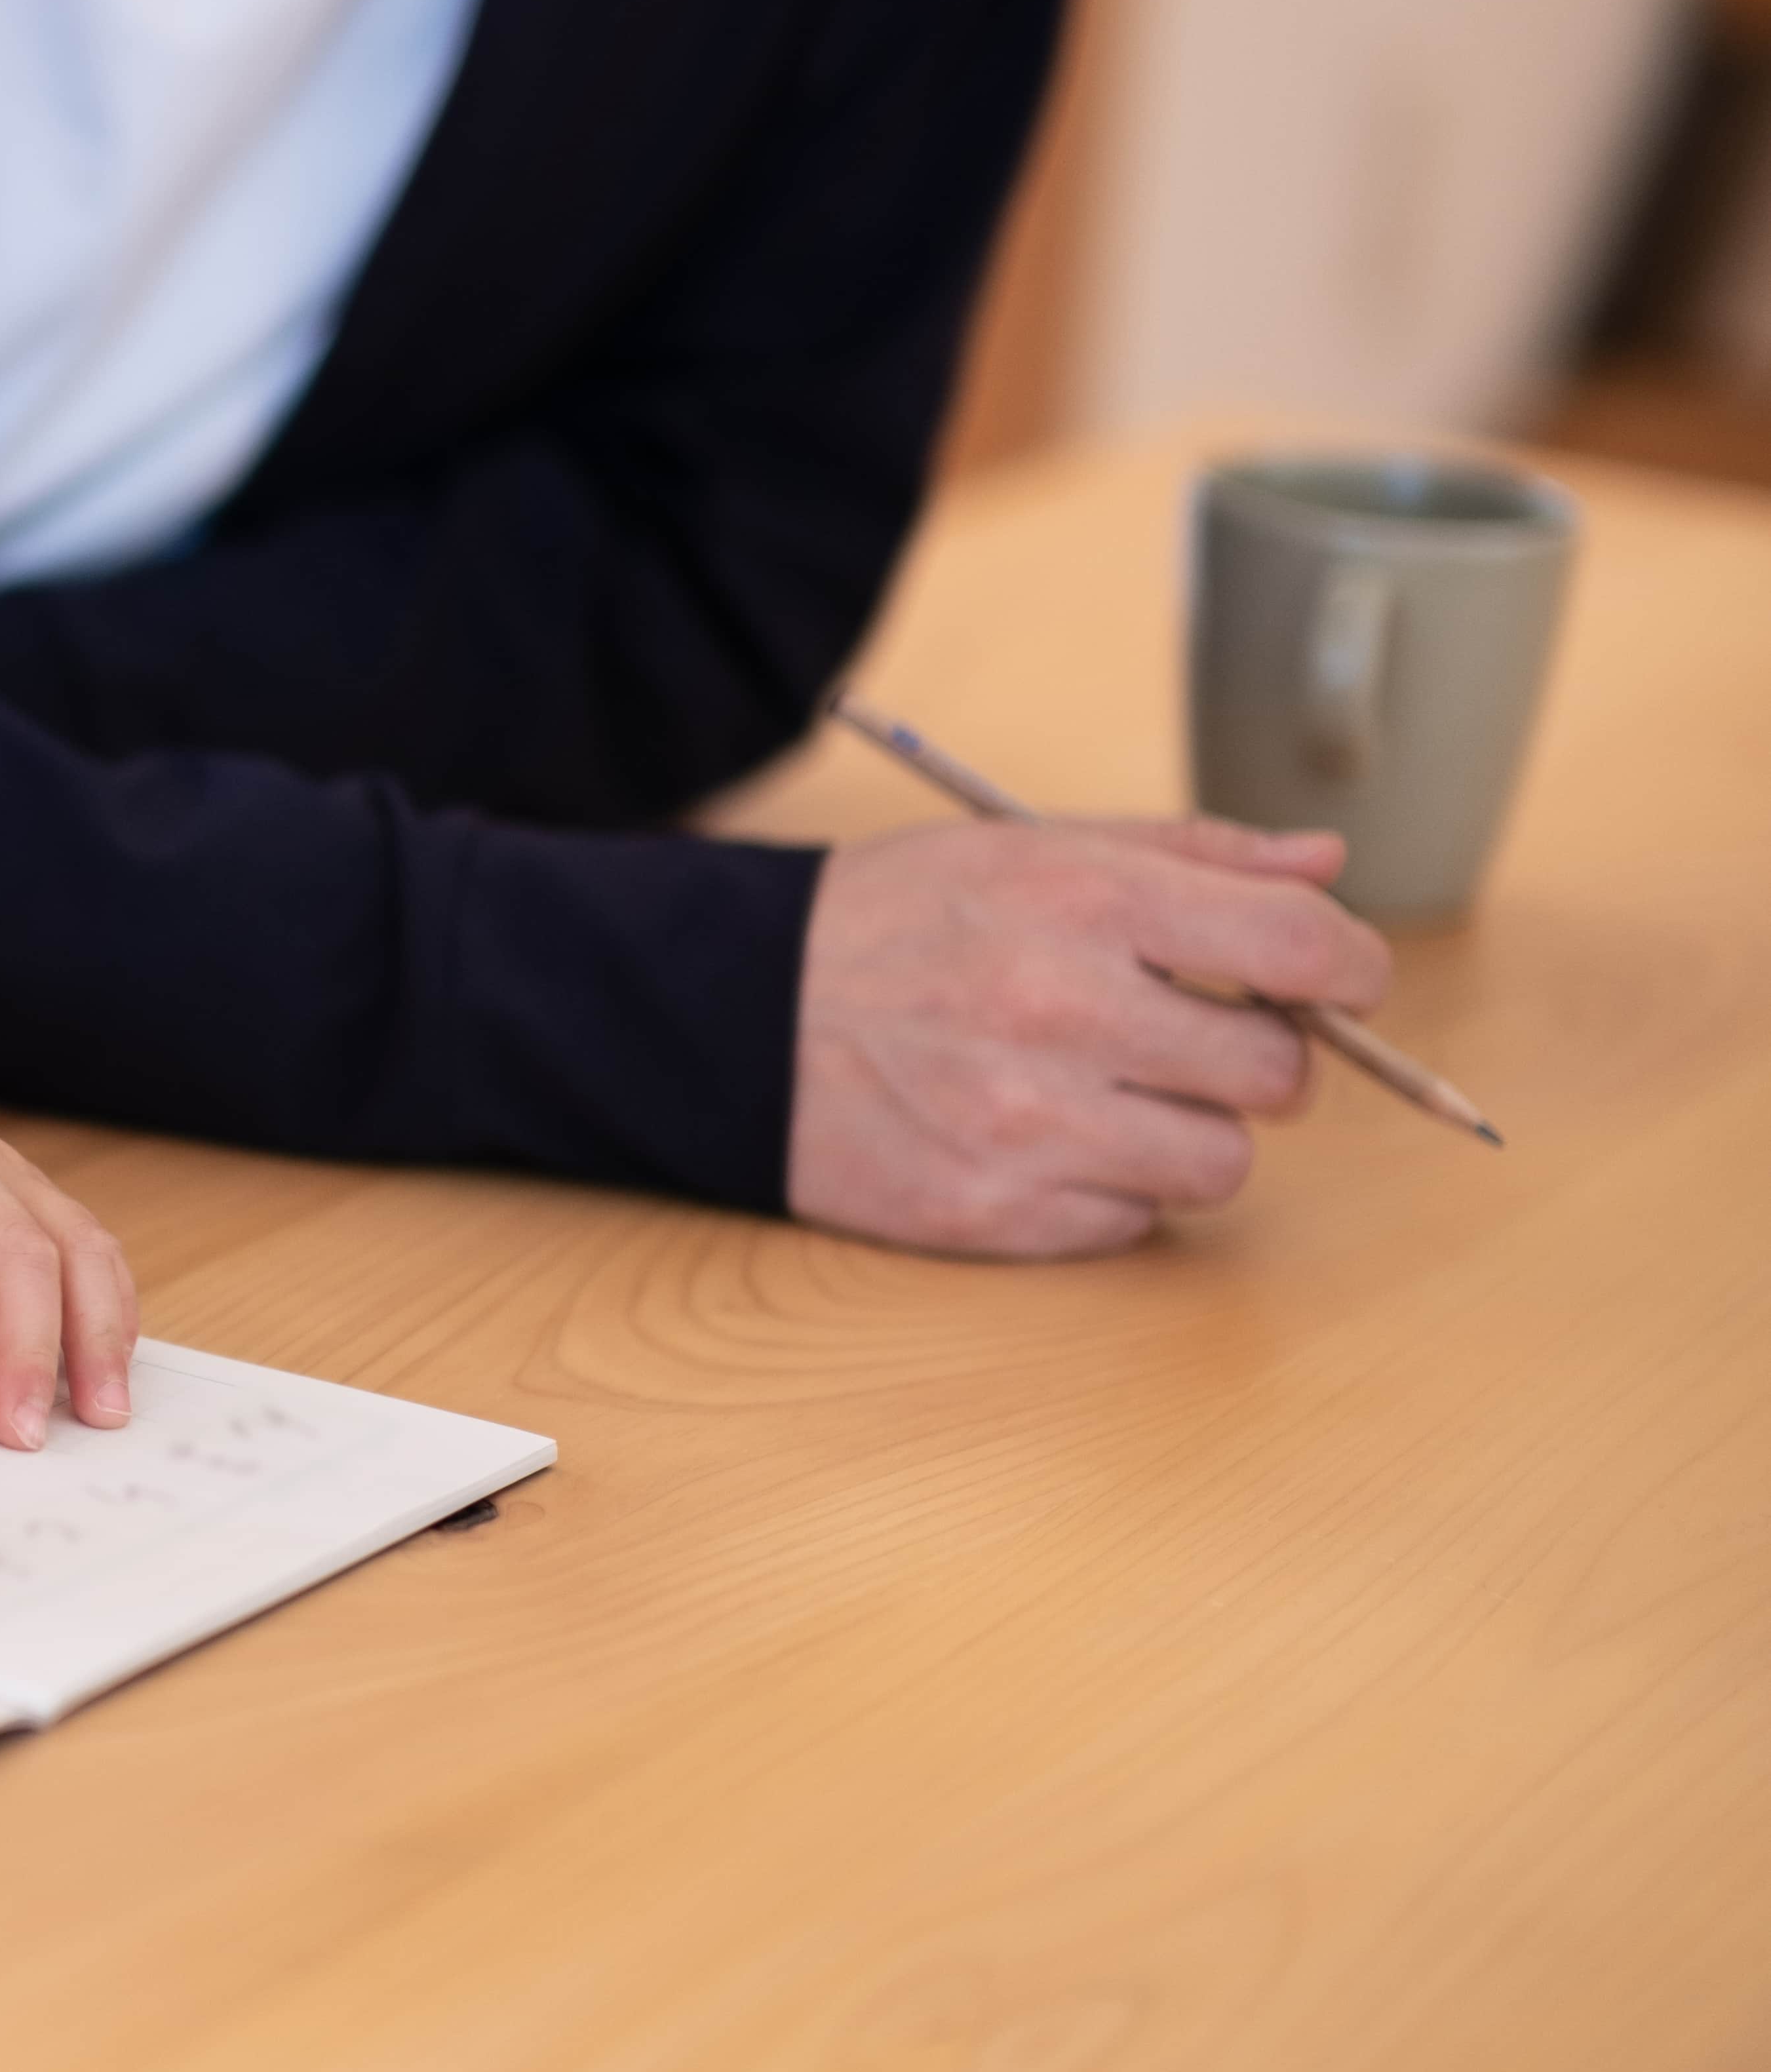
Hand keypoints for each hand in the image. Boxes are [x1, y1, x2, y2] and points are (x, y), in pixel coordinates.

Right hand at [790, 817, 1393, 1257]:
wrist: (723, 1015)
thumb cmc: (889, 921)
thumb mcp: (1024, 847)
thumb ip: (1187, 853)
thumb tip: (1327, 865)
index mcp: (1081, 901)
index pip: (1301, 948)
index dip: (1348, 970)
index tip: (1335, 981)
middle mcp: (1061, 1011)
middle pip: (1278, 1074)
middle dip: (1257, 1058)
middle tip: (1189, 1037)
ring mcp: (1026, 1124)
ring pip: (1219, 1165)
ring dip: (1189, 1133)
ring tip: (1113, 1094)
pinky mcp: (991, 1212)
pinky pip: (1132, 1223)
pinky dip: (1110, 1188)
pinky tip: (1043, 1138)